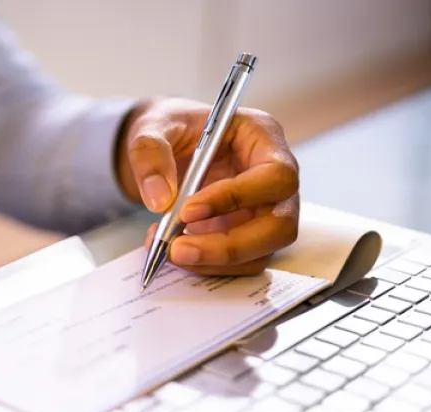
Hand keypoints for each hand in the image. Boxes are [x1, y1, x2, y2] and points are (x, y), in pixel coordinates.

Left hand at [115, 98, 299, 274]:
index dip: (236, 198)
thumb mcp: (152, 127)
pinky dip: (207, 265)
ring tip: (169, 250)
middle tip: (178, 250)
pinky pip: (239, 262)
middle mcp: (274, 178)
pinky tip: (176, 251)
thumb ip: (150, 154)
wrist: (167, 148)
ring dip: (214, 260)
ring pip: (261, 252)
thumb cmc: (172, 128)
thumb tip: (160, 200)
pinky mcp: (248, 234)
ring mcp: (265, 210)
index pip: (274, 176)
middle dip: (229, 246)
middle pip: (279, 225)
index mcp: (263, 137)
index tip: (188, 211)